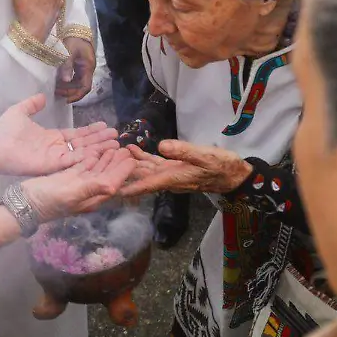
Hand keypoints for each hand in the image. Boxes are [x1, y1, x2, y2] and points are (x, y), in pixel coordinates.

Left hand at [0, 94, 119, 175]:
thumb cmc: (4, 130)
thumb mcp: (20, 111)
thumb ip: (32, 105)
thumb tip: (41, 96)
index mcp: (51, 138)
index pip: (76, 135)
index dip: (91, 131)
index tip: (105, 125)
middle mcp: (56, 149)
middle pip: (83, 144)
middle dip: (100, 140)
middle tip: (116, 136)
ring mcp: (55, 158)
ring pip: (82, 153)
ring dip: (98, 148)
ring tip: (114, 143)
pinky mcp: (52, 165)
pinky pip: (73, 161)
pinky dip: (86, 157)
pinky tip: (100, 152)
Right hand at [20, 148, 135, 222]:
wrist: (24, 202)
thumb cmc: (48, 199)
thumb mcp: (71, 193)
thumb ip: (93, 188)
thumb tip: (115, 185)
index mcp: (92, 198)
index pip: (112, 182)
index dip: (123, 171)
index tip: (132, 158)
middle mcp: (87, 192)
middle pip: (106, 175)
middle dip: (117, 163)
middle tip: (127, 148)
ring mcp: (77, 184)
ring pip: (96, 170)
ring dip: (106, 159)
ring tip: (116, 146)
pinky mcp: (67, 178)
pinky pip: (83, 167)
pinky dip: (91, 159)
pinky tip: (96, 151)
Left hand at [56, 36, 93, 102]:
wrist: (75, 28)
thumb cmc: (74, 39)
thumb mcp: (69, 51)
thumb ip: (67, 66)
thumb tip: (66, 81)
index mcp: (88, 67)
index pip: (85, 87)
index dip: (76, 95)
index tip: (65, 99)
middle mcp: (87, 70)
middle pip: (81, 87)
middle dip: (70, 92)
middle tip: (57, 94)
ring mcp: (83, 68)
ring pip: (77, 83)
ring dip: (68, 88)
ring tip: (56, 90)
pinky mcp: (78, 65)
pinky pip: (74, 77)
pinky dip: (67, 82)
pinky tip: (58, 82)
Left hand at [121, 141, 253, 196]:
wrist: (234, 174)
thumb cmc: (221, 165)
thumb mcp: (204, 156)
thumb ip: (183, 151)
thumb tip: (161, 146)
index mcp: (172, 178)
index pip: (145, 184)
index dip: (126, 187)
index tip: (109, 190)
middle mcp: (167, 179)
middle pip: (140, 178)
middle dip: (122, 173)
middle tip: (102, 166)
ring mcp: (169, 173)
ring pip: (144, 170)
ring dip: (129, 163)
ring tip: (111, 152)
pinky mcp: (173, 167)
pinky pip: (153, 164)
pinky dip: (141, 157)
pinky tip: (131, 149)